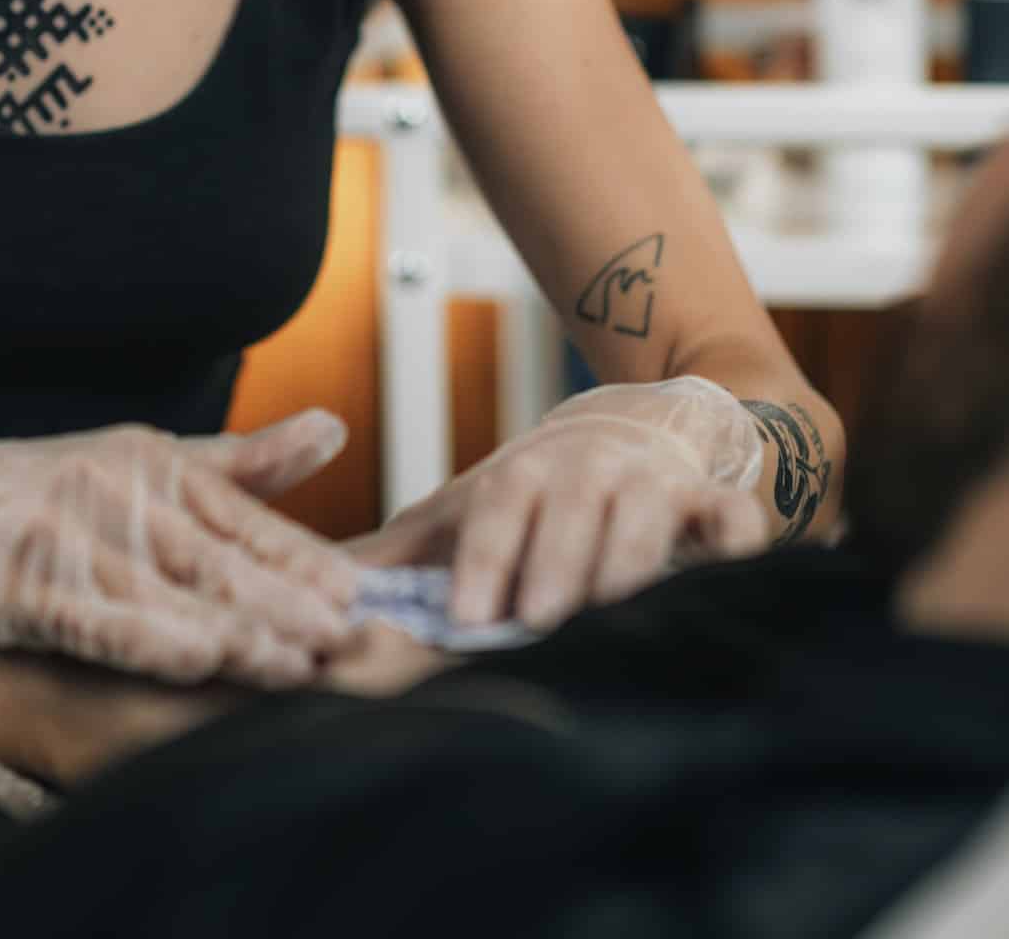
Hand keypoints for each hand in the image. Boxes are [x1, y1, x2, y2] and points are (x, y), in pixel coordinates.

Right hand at [0, 403, 363, 691]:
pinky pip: (101, 620)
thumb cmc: (38, 490)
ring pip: (173, 591)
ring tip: (300, 662)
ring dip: (241, 629)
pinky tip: (199, 660)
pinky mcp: (26, 586)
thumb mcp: (142, 463)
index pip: (248, 517)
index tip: (367, 592)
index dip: (306, 559)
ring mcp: (74, 540)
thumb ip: (240, 462)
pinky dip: (152, 640)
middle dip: (291, 599)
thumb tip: (335, 428)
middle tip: (354, 635)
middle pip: (223, 556)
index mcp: (157, 465)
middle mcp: (124, 496)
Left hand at [342, 378, 768, 631]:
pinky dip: (737, 540)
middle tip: (541, 623)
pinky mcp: (716, 503)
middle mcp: (589, 471)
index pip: (497, 511)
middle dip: (556, 568)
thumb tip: (311, 588)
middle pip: (571, 515)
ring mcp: (656, 485)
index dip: (483, 561)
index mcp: (524, 473)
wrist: (642, 424)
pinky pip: (734, 517)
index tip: (467, 617)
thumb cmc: (540, 491)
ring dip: (630, 564)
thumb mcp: (468, 508)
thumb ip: (397, 555)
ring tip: (618, 617)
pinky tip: (731, 568)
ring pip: (645, 518)